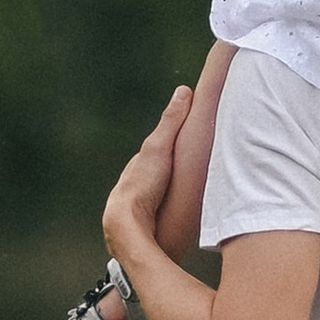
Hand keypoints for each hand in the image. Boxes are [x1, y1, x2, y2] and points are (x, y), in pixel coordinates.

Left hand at [103, 83, 189, 268]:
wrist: (126, 225)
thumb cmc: (142, 185)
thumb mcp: (159, 147)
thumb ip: (171, 122)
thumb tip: (184, 91)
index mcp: (138, 166)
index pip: (157, 151)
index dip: (172, 144)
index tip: (189, 139)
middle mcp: (136, 187)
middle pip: (157, 176)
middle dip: (171, 172)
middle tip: (193, 170)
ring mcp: (140, 209)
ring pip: (158, 198)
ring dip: (170, 197)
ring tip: (191, 199)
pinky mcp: (146, 228)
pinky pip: (161, 217)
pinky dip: (170, 215)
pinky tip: (181, 222)